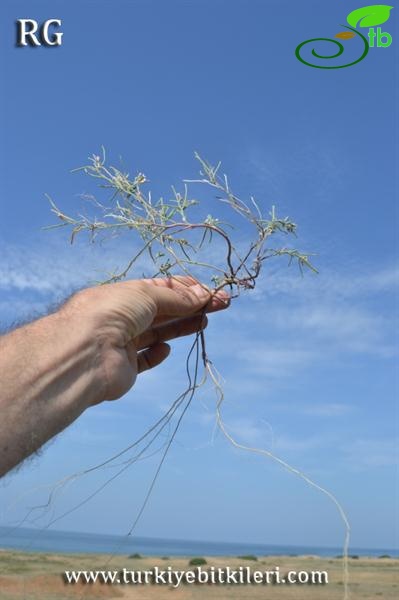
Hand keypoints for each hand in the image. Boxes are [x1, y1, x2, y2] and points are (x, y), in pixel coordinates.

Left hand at [64, 277, 229, 401]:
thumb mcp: (147, 294)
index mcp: (124, 294)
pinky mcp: (124, 368)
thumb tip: (203, 295)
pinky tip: (165, 348)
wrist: (85, 354)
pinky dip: (157, 354)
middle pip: (164, 309)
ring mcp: (122, 342)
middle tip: (221, 304)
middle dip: (192, 305)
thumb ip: (177, 298)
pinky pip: (144, 359)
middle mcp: (122, 316)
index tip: (211, 291)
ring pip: (158, 332)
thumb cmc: (111, 313)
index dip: (187, 289)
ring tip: (206, 320)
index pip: (160, 288)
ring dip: (182, 326)